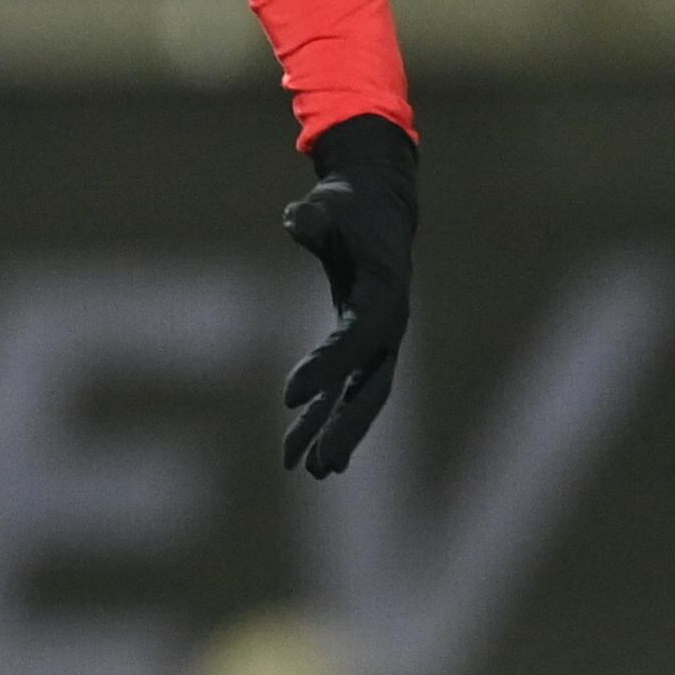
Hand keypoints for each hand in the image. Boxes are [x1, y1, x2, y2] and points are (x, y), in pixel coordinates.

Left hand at [278, 113, 416, 477]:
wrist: (377, 206)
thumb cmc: (348, 204)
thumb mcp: (330, 202)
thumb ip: (314, 214)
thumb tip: (296, 218)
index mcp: (383, 294)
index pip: (354, 340)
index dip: (324, 368)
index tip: (286, 396)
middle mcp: (387, 325)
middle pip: (371, 386)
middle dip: (347, 426)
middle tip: (321, 463)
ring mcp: (377, 341)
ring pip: (358, 398)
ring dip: (335, 433)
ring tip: (312, 471)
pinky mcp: (360, 347)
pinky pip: (342, 391)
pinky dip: (321, 418)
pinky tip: (299, 453)